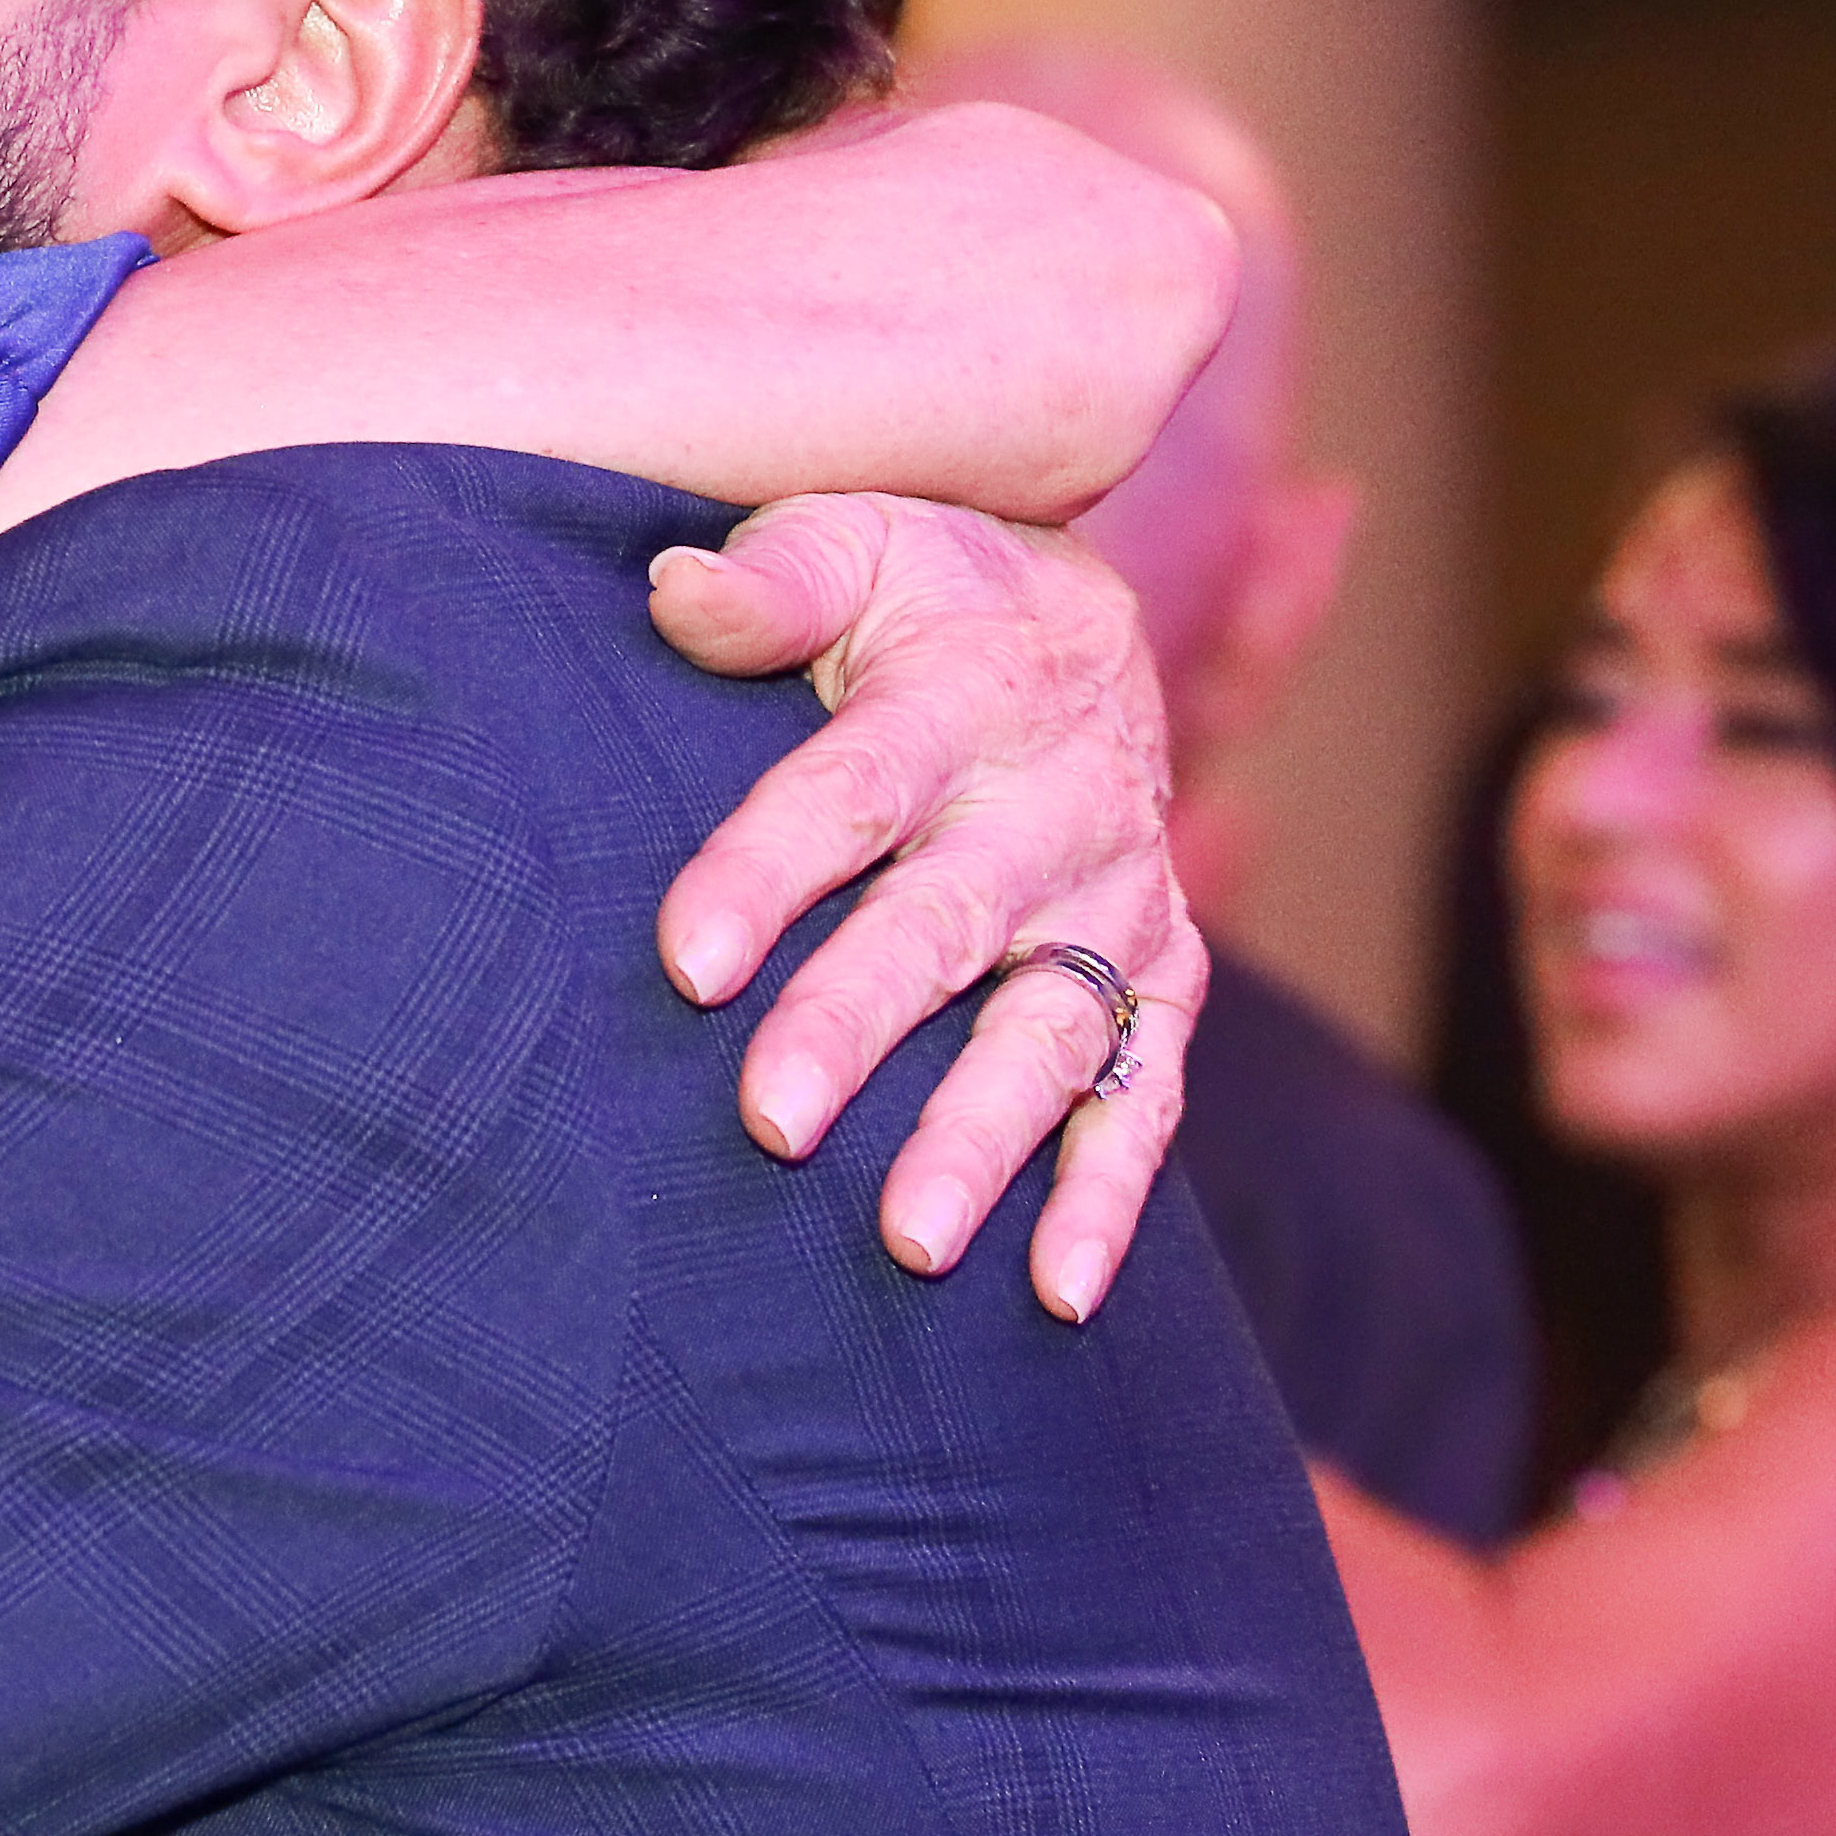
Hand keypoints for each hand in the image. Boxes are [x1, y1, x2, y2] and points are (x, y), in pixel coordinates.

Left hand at [645, 494, 1203, 1322]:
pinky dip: (1110, 1197)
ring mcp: (1116, 901)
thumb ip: (775, 576)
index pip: (854, 786)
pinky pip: (1147, 1095)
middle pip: (946, 922)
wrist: (1081, 624)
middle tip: (774, 1123)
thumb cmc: (922, 596)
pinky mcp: (1161, 976)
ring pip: (1049, 1030)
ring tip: (911, 1244)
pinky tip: (1059, 1296)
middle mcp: (1055, 805)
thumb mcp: (859, 539)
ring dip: (984, 1139)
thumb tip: (674, 592)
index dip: (771, 870)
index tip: (688, 960)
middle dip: (859, 1024)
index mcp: (966, 691)